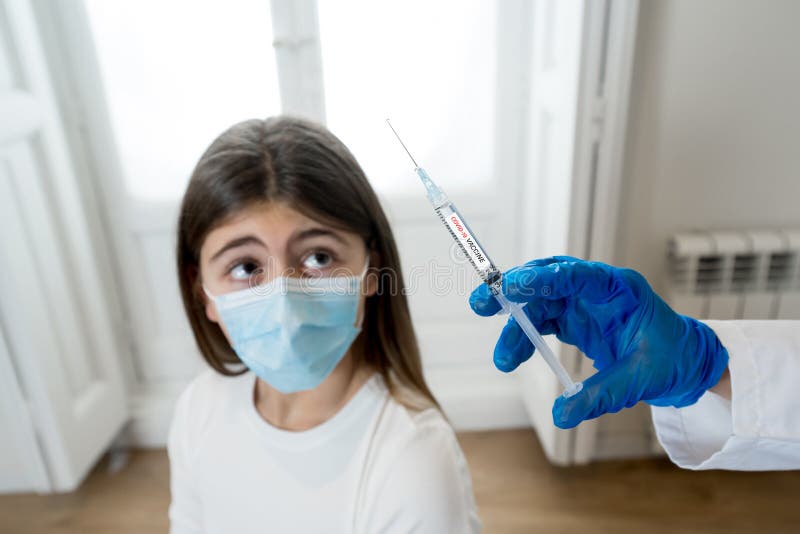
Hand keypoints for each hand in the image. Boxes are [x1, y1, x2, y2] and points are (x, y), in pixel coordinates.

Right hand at [469, 256, 728, 428]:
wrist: (682, 363)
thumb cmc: (671, 360)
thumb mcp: (641, 380)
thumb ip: (601, 395)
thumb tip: (562, 415)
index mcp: (619, 289)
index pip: (577, 275)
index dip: (543, 278)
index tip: (512, 286)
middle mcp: (596, 290)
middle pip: (547, 281)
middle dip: (513, 290)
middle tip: (482, 304)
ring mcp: (583, 302)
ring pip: (538, 303)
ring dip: (515, 326)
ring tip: (503, 360)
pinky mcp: (575, 319)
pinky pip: (542, 320)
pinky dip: (524, 336)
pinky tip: (513, 355)